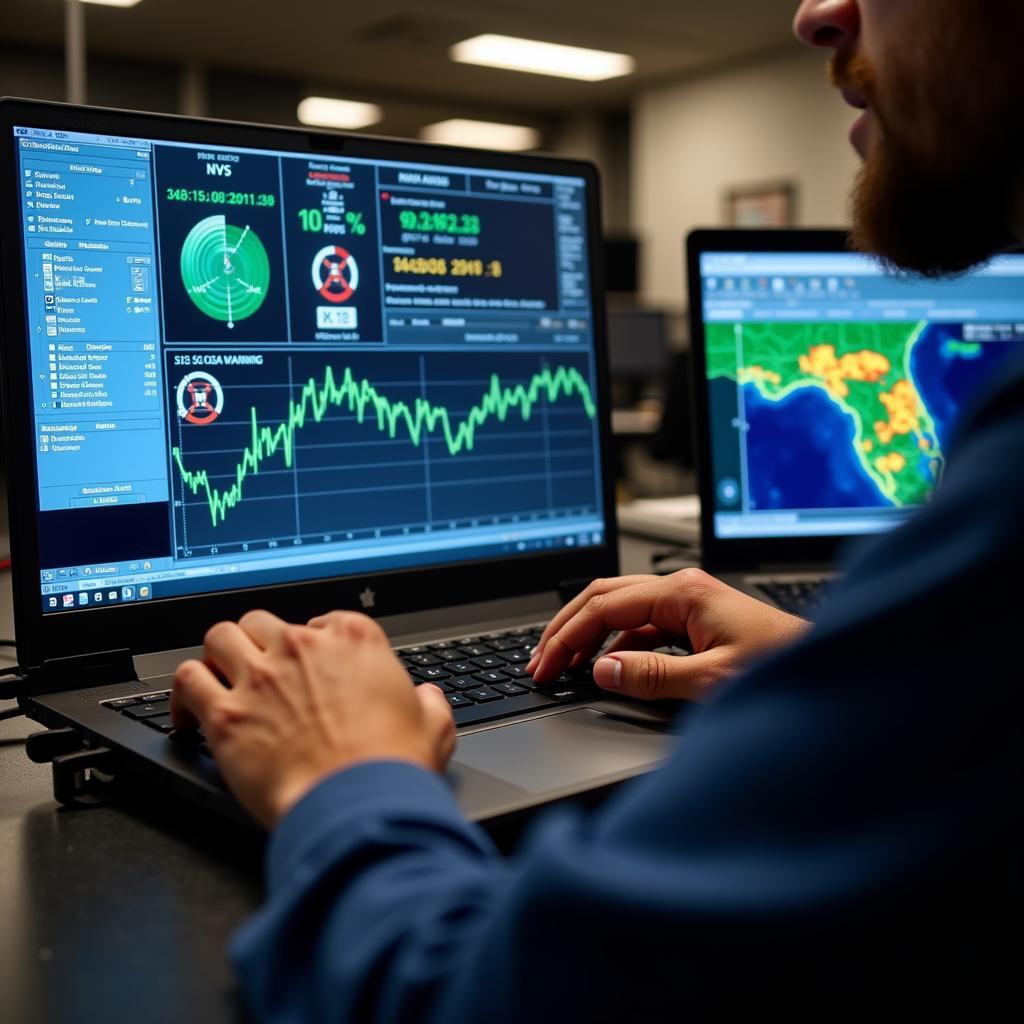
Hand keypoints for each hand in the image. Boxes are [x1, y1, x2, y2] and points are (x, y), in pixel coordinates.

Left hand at [171, 610, 455, 827]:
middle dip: (260, 643)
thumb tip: (427, 698)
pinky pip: (186, 679)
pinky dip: (182, 693)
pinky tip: (186, 713)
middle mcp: (302, 648)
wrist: (359, 804)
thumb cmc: (392, 767)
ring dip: (218, 655)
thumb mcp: (432, 725)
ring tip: (219, 677)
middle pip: (263, 621)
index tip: (311, 664)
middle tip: (261, 669)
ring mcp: (260, 677)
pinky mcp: (226, 714)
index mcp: (353, 639)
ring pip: (220, 636)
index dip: (313, 642)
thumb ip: (428, 702)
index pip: (322, 620)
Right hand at [528, 568, 808, 701]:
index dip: (567, 636)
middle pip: (605, 598)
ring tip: (562, 664)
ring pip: (621, 612)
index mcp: (683, 593)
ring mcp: (689, 605)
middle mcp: (683, 591)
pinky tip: (605, 668)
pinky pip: (642, 629)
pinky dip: (615, 647)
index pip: (604, 606)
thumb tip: (601, 670)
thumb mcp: (712, 680)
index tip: (545, 664)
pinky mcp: (696, 623)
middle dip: (567, 628)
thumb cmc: (785, 669)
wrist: (830, 671)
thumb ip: (652, 675)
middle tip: (540, 661)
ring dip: (588, 637)